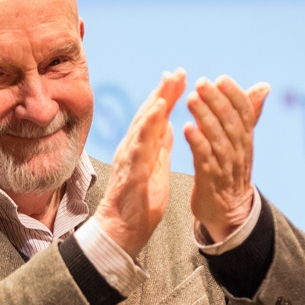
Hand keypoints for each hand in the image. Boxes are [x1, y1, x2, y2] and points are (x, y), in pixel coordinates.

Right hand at [95, 69, 185, 257]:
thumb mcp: (157, 171)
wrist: (122, 232)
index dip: (168, 96)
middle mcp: (133, 148)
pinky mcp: (131, 170)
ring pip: (143, 123)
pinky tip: (159, 110)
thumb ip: (161, 148)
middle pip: (149, 114)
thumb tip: (169, 126)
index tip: (182, 78)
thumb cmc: (138, 206)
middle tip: (179, 71)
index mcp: (141, 149)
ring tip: (171, 82)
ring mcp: (130, 158)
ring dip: (157, 100)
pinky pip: (140, 143)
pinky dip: (149, 124)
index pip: (155, 117)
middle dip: (164, 91)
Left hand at [184, 75, 269, 242]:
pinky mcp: (210, 182)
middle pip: (231, 123)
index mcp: (245, 140)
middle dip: (217, 101)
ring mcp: (226, 167)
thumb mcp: (241, 141)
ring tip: (192, 99)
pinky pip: (205, 160)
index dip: (234, 95)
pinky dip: (197, 143)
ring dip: (205, 117)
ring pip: (218, 139)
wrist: (228, 211)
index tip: (221, 79)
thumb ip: (248, 114)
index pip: (244, 113)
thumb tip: (264, 86)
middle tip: (201, 83)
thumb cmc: (230, 170)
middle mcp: (239, 152)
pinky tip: (187, 128)